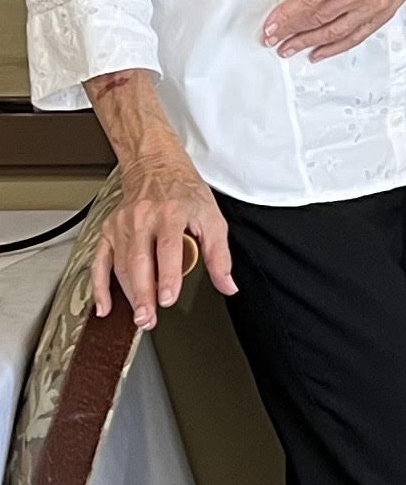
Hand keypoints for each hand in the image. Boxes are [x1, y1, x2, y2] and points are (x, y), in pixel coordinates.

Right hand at [94, 155, 234, 329]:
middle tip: (148, 318)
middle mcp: (143, 218)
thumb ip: (219, 255)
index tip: (168, 298)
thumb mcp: (212, 217)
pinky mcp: (108, 230)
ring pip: (120, 265)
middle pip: (139, 260)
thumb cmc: (185, 193)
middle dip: (143, 293)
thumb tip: (227, 285)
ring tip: (140, 317)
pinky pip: (99, 261)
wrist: (156, 167)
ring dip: (128, 295)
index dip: (168, 276)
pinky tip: (105, 306)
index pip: (167, 248)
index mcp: (171, 213)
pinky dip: (99, 286)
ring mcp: (122, 224)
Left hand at [265, 0, 405, 61]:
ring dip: (309, 42)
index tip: (271, 25)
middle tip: (272, 39)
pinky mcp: (381, 14)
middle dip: (291, 31)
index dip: (287, 15)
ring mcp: (372, 6)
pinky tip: (319, 52)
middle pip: (318, 18)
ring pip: (335, 31)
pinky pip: (355, 36)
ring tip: (289, 48)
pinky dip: (335, 47)